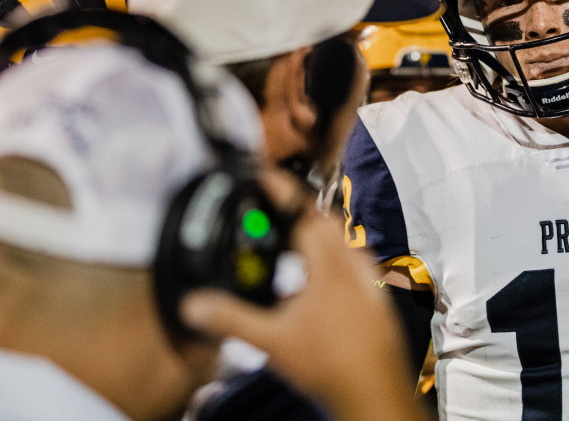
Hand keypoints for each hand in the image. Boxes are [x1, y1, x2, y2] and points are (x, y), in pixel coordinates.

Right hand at [180, 167, 426, 420]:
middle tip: (269, 208)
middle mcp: (355, 265)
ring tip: (286, 243)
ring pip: (339, 244)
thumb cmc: (332, 364)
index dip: (281, 191)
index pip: (304, 212)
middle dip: (295, 212)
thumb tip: (193, 305)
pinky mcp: (373, 296)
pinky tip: (310, 282)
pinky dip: (326, 259)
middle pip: (324, 223)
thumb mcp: (271, 340)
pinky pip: (349, 263)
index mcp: (331, 264)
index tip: (264, 175)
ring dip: (312, 237)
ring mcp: (368, 280)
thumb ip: (230, 318)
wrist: (375, 392)